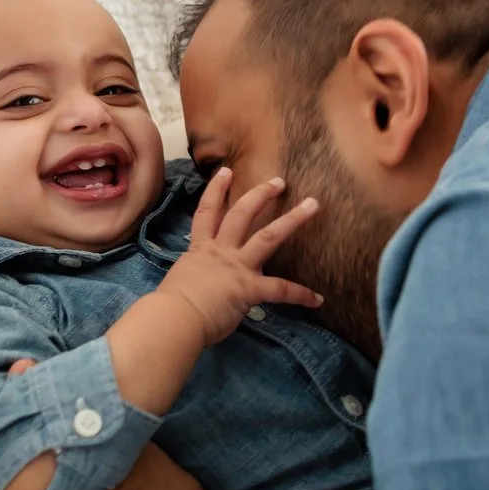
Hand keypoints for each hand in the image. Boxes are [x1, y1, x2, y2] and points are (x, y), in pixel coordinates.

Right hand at [157, 169, 322, 341]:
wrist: (175, 318)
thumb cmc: (171, 306)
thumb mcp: (182, 282)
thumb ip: (197, 277)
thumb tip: (205, 286)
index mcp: (200, 250)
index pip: (207, 213)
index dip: (215, 190)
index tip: (226, 171)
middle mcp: (220, 252)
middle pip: (241, 214)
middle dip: (260, 195)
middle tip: (279, 181)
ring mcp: (236, 267)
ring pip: (268, 237)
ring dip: (292, 219)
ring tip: (312, 204)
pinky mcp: (249, 288)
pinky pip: (280, 290)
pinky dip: (300, 295)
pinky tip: (317, 299)